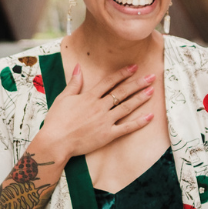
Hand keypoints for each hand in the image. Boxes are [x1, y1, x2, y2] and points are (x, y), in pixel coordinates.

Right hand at [37, 64, 154, 161]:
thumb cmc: (56, 120)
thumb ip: (74, 82)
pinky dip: (139, 122)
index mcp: (89, 97)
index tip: (134, 67)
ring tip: (152, 90)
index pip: (109, 81)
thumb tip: (78, 67)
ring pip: (126, 107)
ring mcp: (105, 121)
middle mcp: (100, 106)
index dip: (122, 73)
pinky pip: (126, 128)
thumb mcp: (63, 98)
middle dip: (137, 83)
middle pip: (122, 92)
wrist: (55, 141)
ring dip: (140, 98)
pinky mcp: (107, 135)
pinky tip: (150, 116)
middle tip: (152, 76)